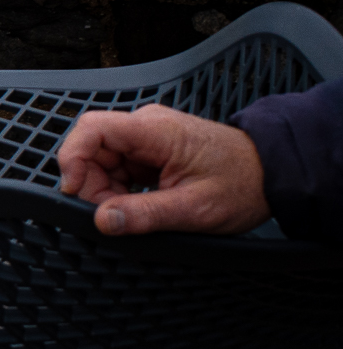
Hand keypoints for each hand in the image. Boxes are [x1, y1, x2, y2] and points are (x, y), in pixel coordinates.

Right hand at [56, 104, 269, 235]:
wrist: (275, 173)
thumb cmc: (243, 186)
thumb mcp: (195, 209)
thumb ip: (145, 215)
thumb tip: (102, 222)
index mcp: (154, 131)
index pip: (92, 129)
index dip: (72, 159)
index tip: (73, 193)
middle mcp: (145, 126)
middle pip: (93, 148)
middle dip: (92, 184)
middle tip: (111, 217)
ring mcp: (148, 137)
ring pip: (103, 159)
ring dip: (106, 189)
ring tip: (131, 215)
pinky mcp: (152, 150)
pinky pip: (119, 166)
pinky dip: (120, 189)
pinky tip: (138, 206)